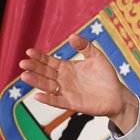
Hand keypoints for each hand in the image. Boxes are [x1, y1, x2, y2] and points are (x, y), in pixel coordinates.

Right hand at [19, 34, 139, 133]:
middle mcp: (63, 79)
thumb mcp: (96, 56)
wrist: (116, 93)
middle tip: (23, 62)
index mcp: (67, 67)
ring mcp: (66, 91)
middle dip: (34, 68)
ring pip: (47, 86)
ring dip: (36, 81)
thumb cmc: (105, 75)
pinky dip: (47, 99)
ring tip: (24, 75)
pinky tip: (37, 95)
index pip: (49, 61)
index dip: (39, 57)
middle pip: (45, 73)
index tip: (29, 51)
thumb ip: (85, 46)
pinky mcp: (71, 103)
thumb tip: (71, 36)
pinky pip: (57, 101)